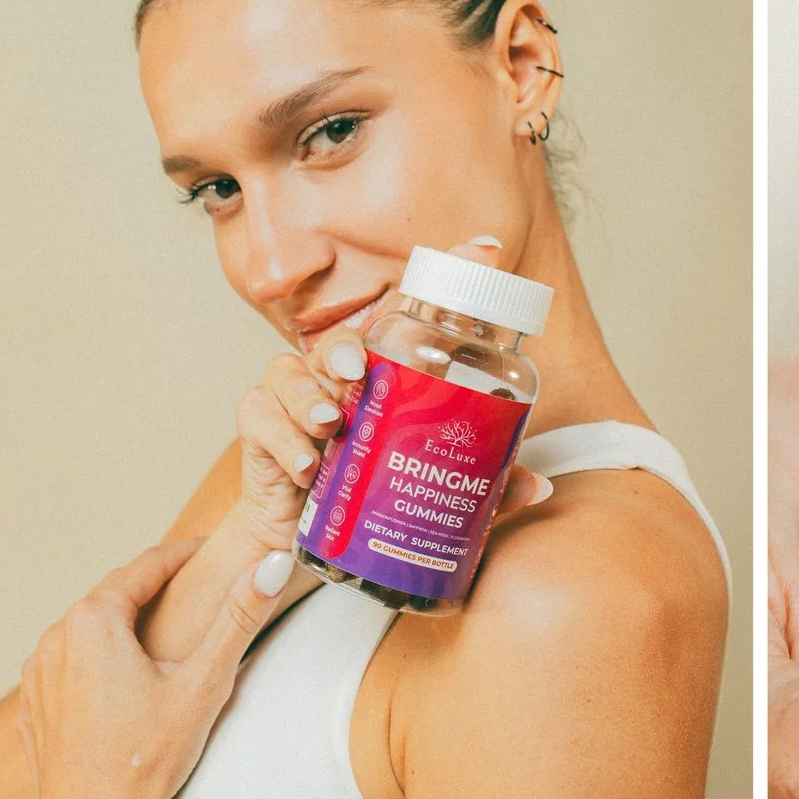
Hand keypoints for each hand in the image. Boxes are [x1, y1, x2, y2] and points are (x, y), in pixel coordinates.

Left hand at [15, 532, 292, 798]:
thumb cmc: (147, 761)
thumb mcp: (203, 684)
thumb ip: (239, 619)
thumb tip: (275, 563)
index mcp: (93, 621)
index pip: (145, 569)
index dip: (182, 557)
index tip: (209, 551)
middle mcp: (54, 640)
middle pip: (111, 600)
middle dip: (151, 591)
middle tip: (188, 586)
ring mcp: (36, 677)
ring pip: (85, 636)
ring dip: (119, 628)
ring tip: (156, 632)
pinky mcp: (31, 711)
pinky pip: (66, 673)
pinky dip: (93, 667)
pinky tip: (118, 683)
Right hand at [151, 232, 554, 659]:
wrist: (310, 550)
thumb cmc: (370, 503)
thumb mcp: (434, 496)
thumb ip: (482, 491)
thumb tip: (539, 487)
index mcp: (384, 377)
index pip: (413, 318)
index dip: (447, 276)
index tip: (487, 249)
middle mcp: (339, 376)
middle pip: (342, 341)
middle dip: (346, 351)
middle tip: (359, 375)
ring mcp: (294, 398)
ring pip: (290, 373)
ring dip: (308, 397)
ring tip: (327, 426)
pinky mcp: (259, 428)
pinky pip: (261, 419)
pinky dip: (282, 440)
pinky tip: (306, 465)